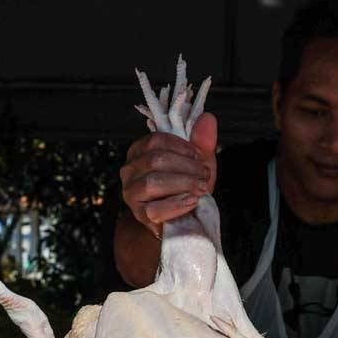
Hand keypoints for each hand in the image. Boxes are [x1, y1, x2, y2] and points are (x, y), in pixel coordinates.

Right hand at [119, 112, 218, 237]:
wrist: (176, 219)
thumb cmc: (185, 187)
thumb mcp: (196, 163)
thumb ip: (202, 142)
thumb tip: (208, 119)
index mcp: (140, 151)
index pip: (156, 140)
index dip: (182, 147)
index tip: (200, 156)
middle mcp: (130, 170)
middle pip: (156, 160)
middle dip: (187, 167)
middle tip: (205, 175)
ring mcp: (131, 193)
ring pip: (153, 183)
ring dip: (184, 184)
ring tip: (202, 188)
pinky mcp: (139, 214)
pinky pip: (155, 209)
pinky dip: (177, 204)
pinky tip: (191, 201)